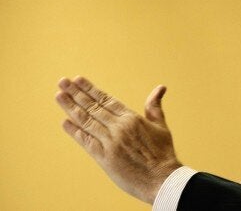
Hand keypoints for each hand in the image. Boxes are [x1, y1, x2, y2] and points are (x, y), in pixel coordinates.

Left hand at [55, 76, 181, 203]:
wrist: (162, 179)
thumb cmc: (163, 153)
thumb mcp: (161, 126)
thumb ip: (154, 107)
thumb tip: (160, 88)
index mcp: (132, 118)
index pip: (106, 100)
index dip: (90, 89)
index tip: (78, 80)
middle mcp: (119, 128)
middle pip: (93, 107)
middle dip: (76, 94)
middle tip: (62, 82)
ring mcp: (110, 142)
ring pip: (87, 121)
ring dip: (71, 108)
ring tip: (59, 95)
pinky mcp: (104, 158)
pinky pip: (86, 141)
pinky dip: (74, 131)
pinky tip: (65, 122)